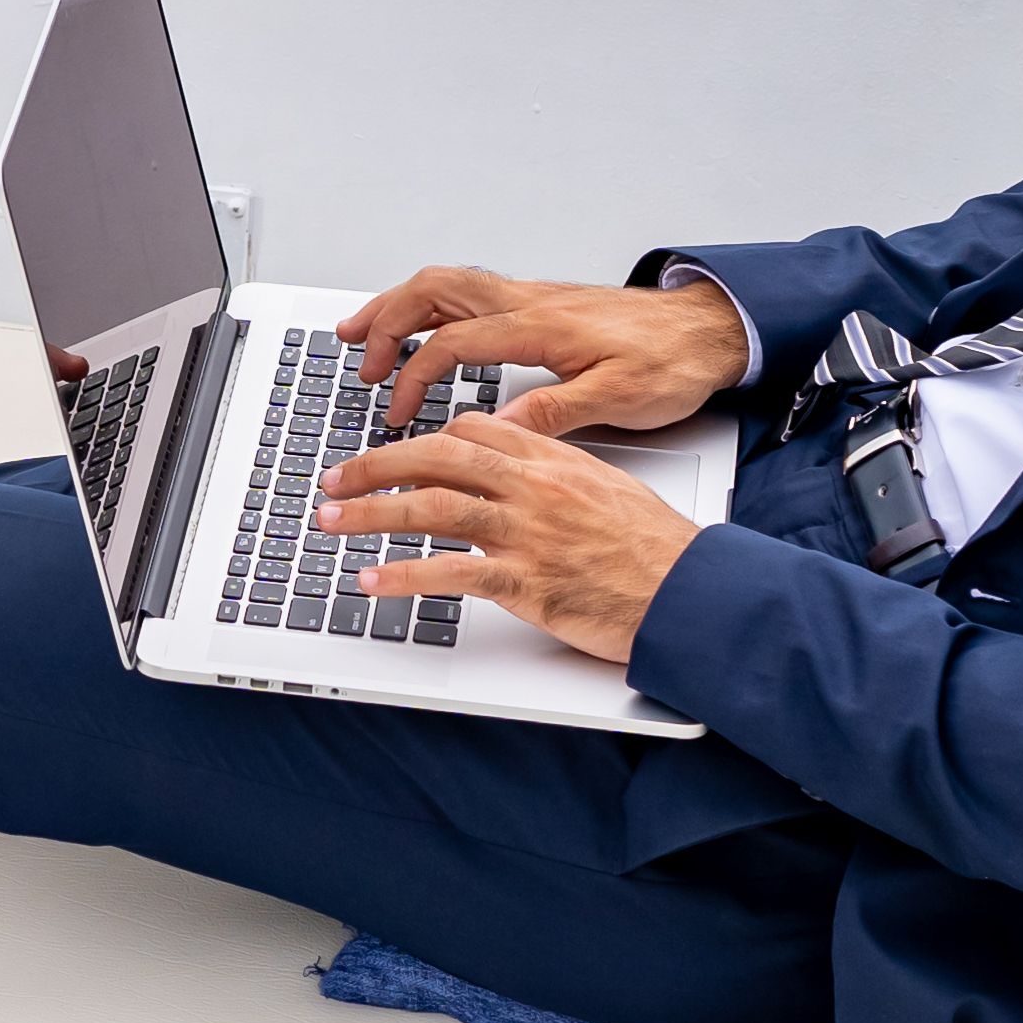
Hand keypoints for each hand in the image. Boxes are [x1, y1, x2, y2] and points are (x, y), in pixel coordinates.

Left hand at [322, 411, 701, 663]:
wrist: (690, 592)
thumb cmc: (656, 549)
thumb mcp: (607, 489)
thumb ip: (557, 475)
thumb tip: (520, 473)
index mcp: (552, 459)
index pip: (472, 429)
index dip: (424, 439)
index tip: (394, 453)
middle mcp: (533, 487)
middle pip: (436, 457)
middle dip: (375, 466)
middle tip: (334, 480)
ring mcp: (527, 533)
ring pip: (432, 507)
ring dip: (371, 514)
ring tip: (331, 523)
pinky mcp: (526, 582)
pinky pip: (451, 572)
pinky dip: (403, 576)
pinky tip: (372, 580)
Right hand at [329, 263, 746, 437]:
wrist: (708, 329)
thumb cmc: (671, 363)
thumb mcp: (621, 398)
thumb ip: (556, 411)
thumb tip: (500, 428)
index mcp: (540, 327)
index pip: (453, 343)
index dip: (415, 376)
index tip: (398, 412)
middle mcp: (529, 302)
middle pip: (434, 292)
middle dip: (386, 320)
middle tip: (358, 356)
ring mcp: (532, 297)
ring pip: (448, 285)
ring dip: (402, 306)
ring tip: (368, 333)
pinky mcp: (541, 303)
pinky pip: (469, 293)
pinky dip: (432, 307)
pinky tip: (426, 329)